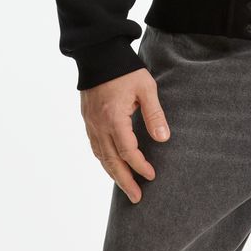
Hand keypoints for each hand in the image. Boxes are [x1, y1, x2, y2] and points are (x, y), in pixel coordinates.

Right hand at [81, 67, 170, 204]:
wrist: (99, 53)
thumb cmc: (125, 69)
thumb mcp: (145, 88)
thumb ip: (154, 114)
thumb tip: (163, 139)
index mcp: (114, 118)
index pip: (127, 151)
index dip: (140, 166)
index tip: (151, 175)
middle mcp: (99, 124)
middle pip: (111, 161)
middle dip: (124, 180)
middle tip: (136, 197)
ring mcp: (91, 123)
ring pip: (101, 156)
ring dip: (113, 173)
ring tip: (125, 187)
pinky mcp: (87, 119)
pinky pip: (94, 146)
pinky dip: (103, 160)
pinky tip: (111, 165)